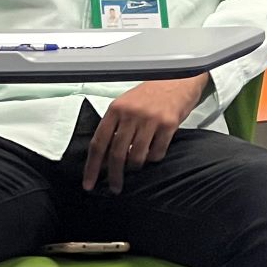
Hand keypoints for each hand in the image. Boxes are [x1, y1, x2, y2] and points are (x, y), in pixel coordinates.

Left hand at [83, 76, 208, 194]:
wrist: (177, 79)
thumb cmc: (150, 95)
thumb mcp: (126, 105)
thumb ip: (115, 127)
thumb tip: (103, 158)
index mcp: (116, 109)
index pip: (99, 143)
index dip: (92, 166)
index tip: (89, 183)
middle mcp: (131, 114)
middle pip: (117, 154)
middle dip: (114, 176)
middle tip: (114, 187)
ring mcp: (150, 119)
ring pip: (137, 157)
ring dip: (135, 167)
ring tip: (136, 166)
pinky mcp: (169, 124)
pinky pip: (157, 153)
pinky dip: (153, 158)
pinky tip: (153, 152)